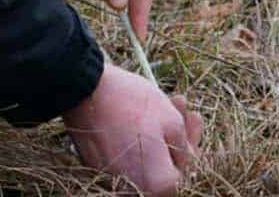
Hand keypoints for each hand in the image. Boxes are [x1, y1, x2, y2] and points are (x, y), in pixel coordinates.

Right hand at [64, 64, 202, 195]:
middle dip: (178, 136)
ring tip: (169, 102)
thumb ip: (184, 145)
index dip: (191, 147)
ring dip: (161, 134)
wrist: (84, 91)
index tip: (194, 120)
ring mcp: (113, 178)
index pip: (183, 176)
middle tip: (185, 109)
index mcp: (155, 184)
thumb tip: (184, 157)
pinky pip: (126, 156)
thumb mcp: (171, 119)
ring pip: (145, 160)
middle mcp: (133, 189)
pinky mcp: (99, 165)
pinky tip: (147, 112)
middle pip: (164, 168)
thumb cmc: (133, 104)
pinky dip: (139, 138)